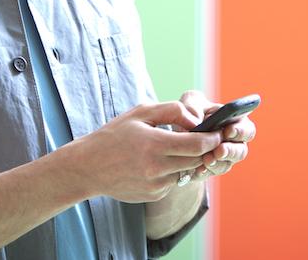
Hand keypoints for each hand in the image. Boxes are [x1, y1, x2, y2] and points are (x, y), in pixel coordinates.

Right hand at [68, 101, 222, 202]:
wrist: (88, 167)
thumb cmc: (115, 135)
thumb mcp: (141, 113)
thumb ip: (173, 111)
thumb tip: (197, 121)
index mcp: (154, 144)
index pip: (198, 145)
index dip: (212, 138)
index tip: (218, 131)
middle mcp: (157, 168)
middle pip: (197, 160)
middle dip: (206, 149)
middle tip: (207, 138)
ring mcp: (156, 185)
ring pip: (187, 171)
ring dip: (189, 161)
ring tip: (177, 149)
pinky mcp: (154, 195)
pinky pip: (173, 182)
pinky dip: (173, 171)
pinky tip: (158, 163)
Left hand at [177, 90, 255, 181]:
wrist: (176, 134)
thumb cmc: (190, 114)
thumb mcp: (190, 104)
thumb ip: (194, 106)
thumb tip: (197, 120)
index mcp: (235, 123)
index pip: (247, 128)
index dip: (241, 131)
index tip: (229, 131)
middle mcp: (233, 143)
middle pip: (241, 150)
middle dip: (231, 150)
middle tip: (219, 150)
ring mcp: (224, 158)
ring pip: (227, 164)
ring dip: (218, 162)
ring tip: (207, 159)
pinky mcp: (211, 170)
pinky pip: (211, 173)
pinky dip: (205, 170)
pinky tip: (198, 168)